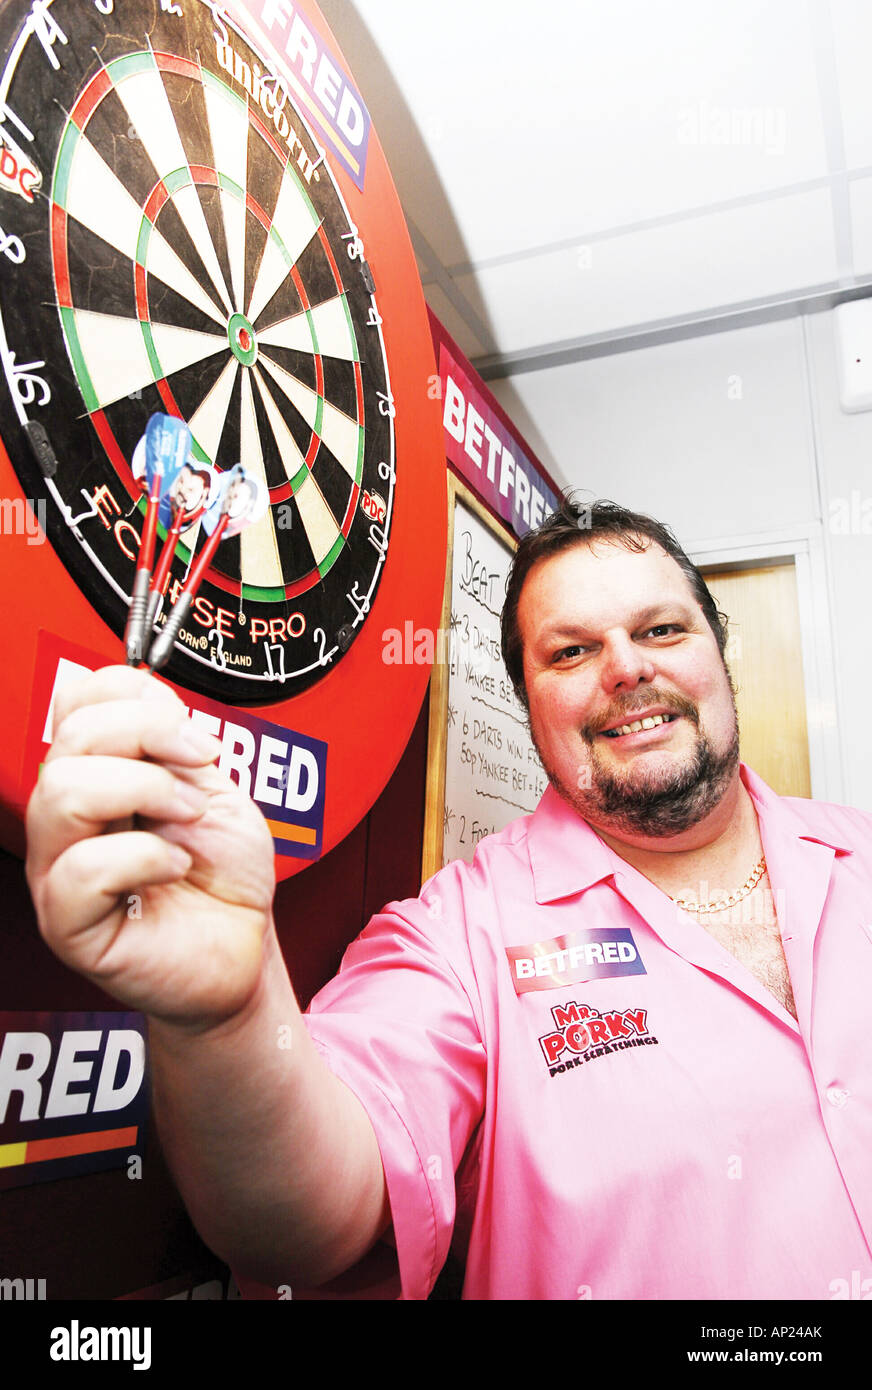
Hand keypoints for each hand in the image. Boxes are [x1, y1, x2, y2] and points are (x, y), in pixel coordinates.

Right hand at [25, 665, 275, 1029]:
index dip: (135, 697)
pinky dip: (144, 857)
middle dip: (150, 736)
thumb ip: (173, 740)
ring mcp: (58, 871)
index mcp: (94, 777)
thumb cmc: (224, 877)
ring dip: (147, 789)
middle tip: (200, 768)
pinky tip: (174, 867)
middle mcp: (65, 819)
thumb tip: (144, 694)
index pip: (76, 703)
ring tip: (189, 817)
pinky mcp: (68, 924)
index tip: (193, 734)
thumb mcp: (213, 787)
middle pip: (71, 737)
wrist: (247, 948)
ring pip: (63, 793)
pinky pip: (82, 869)